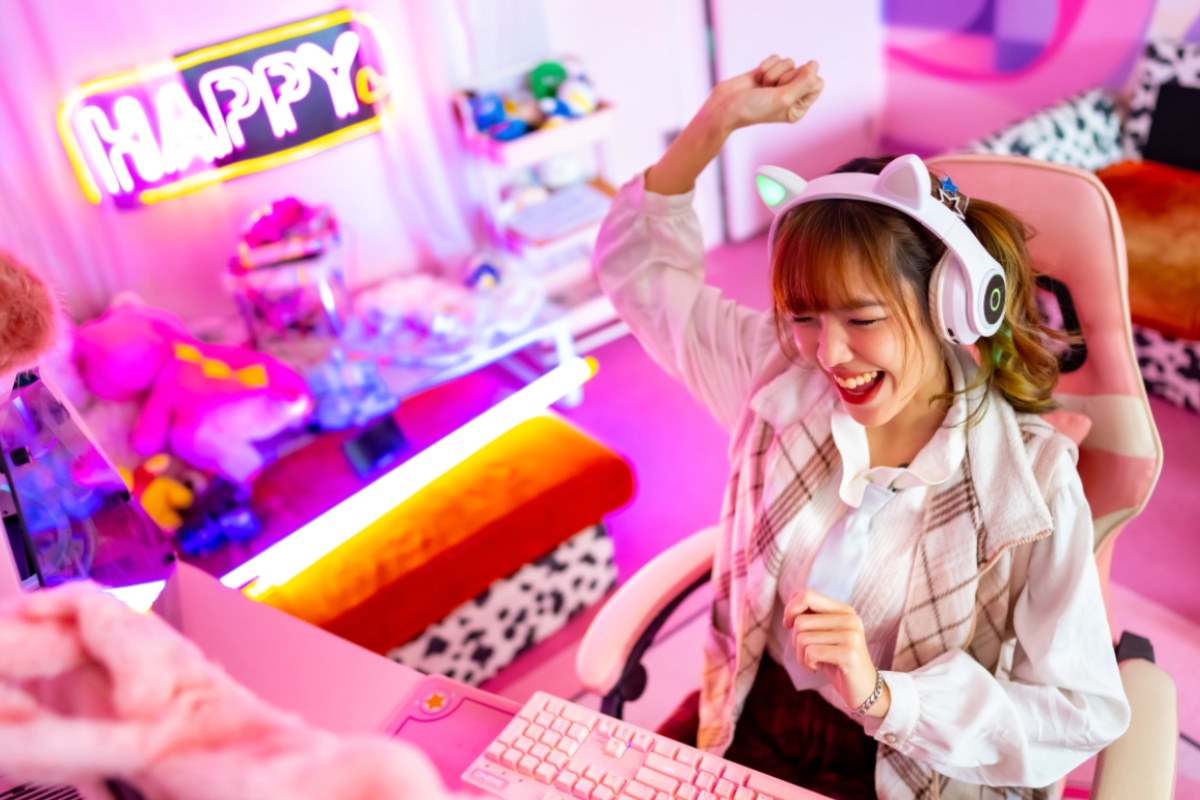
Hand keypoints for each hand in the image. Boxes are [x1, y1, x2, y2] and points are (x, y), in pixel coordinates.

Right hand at [702, 55, 824, 133]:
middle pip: (804, 71)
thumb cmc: (753, 108)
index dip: (804, 81)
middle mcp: (791, 95)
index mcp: (799, 107)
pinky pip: (776, 58)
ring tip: (762, 86)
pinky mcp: (767, 72)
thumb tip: (815, 64)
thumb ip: (804, 82)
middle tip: (770, 90)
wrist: (725, 107)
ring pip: (789, 62)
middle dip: (785, 77)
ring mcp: (779, 83)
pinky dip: (765, 66)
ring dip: (773, 72)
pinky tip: (757, 78)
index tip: (787, 89)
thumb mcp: (783, 99)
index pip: (817, 84)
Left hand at [783, 588, 889, 716]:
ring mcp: (851, 635)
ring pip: (802, 638)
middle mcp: (850, 619)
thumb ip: (812, 618)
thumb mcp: (824, 635)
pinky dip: (808, 664)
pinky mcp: (849, 654)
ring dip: (801, 656)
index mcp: (844, 611)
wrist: (864, 690)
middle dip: (795, 642)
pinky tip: (819, 669)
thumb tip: (789, 606)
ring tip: (815, 663)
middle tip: (808, 654)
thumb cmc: (837, 662)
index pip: (807, 595)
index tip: (789, 625)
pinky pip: (810, 653)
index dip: (791, 609)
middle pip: (800, 621)